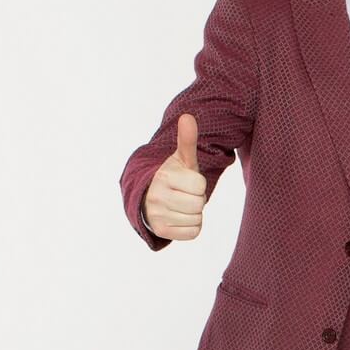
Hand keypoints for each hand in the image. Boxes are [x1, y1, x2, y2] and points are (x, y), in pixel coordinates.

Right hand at [143, 113, 206, 239]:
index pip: (200, 185)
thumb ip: (187, 140)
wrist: (149, 198)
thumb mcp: (181, 159)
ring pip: (196, 218)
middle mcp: (157, 197)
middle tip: (184, 194)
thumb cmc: (172, 177)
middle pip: (199, 203)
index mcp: (164, 177)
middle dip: (196, 198)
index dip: (198, 183)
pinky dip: (191, 226)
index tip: (186, 181)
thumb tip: (187, 116)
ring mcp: (158, 216)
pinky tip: (180, 217)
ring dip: (194, 212)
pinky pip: (193, 232)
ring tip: (180, 204)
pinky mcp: (161, 231)